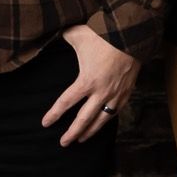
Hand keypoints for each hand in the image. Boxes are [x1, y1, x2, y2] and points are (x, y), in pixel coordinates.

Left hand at [41, 24, 138, 145]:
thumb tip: (52, 33)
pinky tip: (102, 122)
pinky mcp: (127, 92)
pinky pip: (116, 111)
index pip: (66, 102)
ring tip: (82, 139)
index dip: (54, 114)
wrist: (131, 35)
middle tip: (63, 143)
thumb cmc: (102, 34)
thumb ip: (62, 37)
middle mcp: (101, 92)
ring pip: (102, 120)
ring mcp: (115, 94)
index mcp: (86, 81)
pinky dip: (107, 120)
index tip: (46, 123)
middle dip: (73, 132)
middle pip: (84, 119)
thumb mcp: (76, 34)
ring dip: (91, 131)